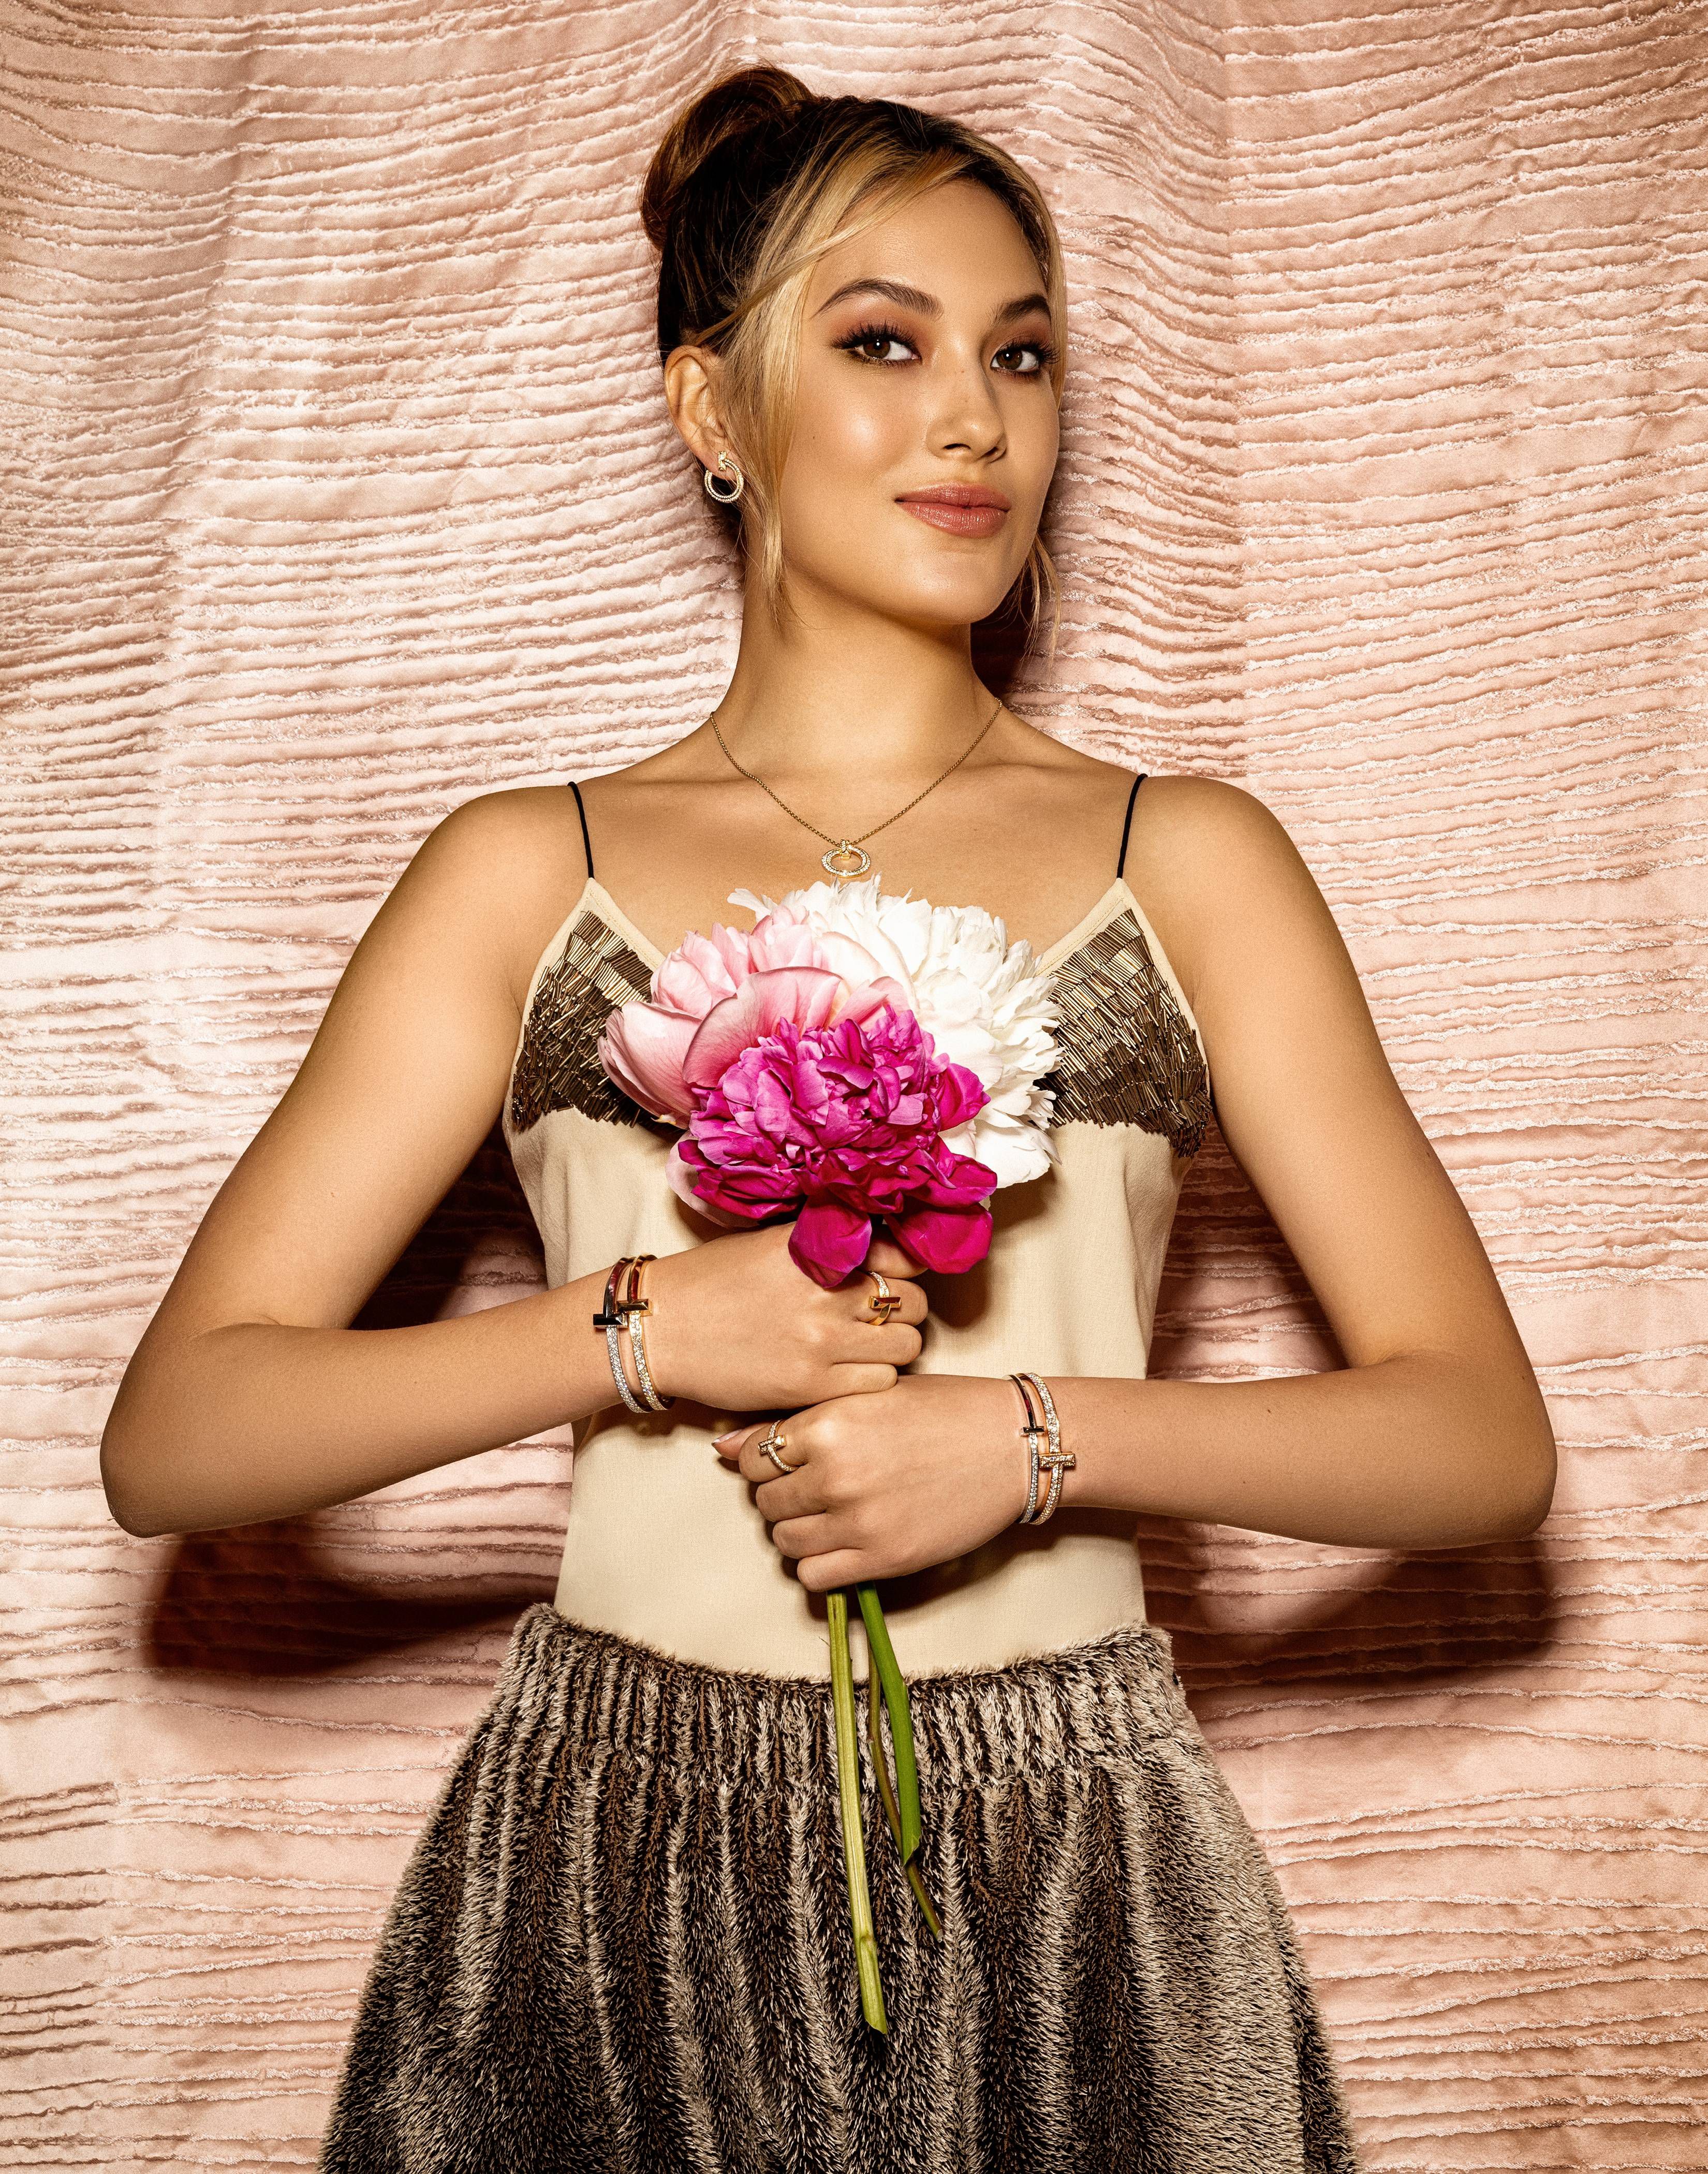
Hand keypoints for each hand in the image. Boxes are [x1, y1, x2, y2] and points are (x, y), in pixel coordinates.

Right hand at [638, 1222, 928, 1415]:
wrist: (663, 1328)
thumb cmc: (714, 1280)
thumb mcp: (775, 1243)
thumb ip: (829, 1243)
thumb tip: (884, 1245)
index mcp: (820, 1249)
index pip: (905, 1255)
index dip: (909, 1267)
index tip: (899, 1274)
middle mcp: (827, 1292)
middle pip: (912, 1303)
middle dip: (903, 1309)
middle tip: (879, 1315)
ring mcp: (822, 1341)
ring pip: (905, 1346)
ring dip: (893, 1346)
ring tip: (866, 1345)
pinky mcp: (812, 1384)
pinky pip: (879, 1383)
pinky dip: (874, 1378)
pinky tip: (850, 1371)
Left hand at [714, 1373, 1031, 1591]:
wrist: (1010, 1445)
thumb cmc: (942, 1410)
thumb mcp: (867, 1396)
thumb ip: (795, 1420)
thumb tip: (724, 1448)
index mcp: (829, 1423)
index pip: (753, 1457)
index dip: (765, 1460)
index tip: (790, 1459)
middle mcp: (836, 1474)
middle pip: (765, 1502)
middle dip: (782, 1495)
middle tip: (814, 1485)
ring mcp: (858, 1521)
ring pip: (784, 1542)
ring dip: (798, 1530)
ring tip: (831, 1511)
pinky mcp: (883, 1559)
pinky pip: (813, 1576)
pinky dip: (820, 1563)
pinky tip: (844, 1540)